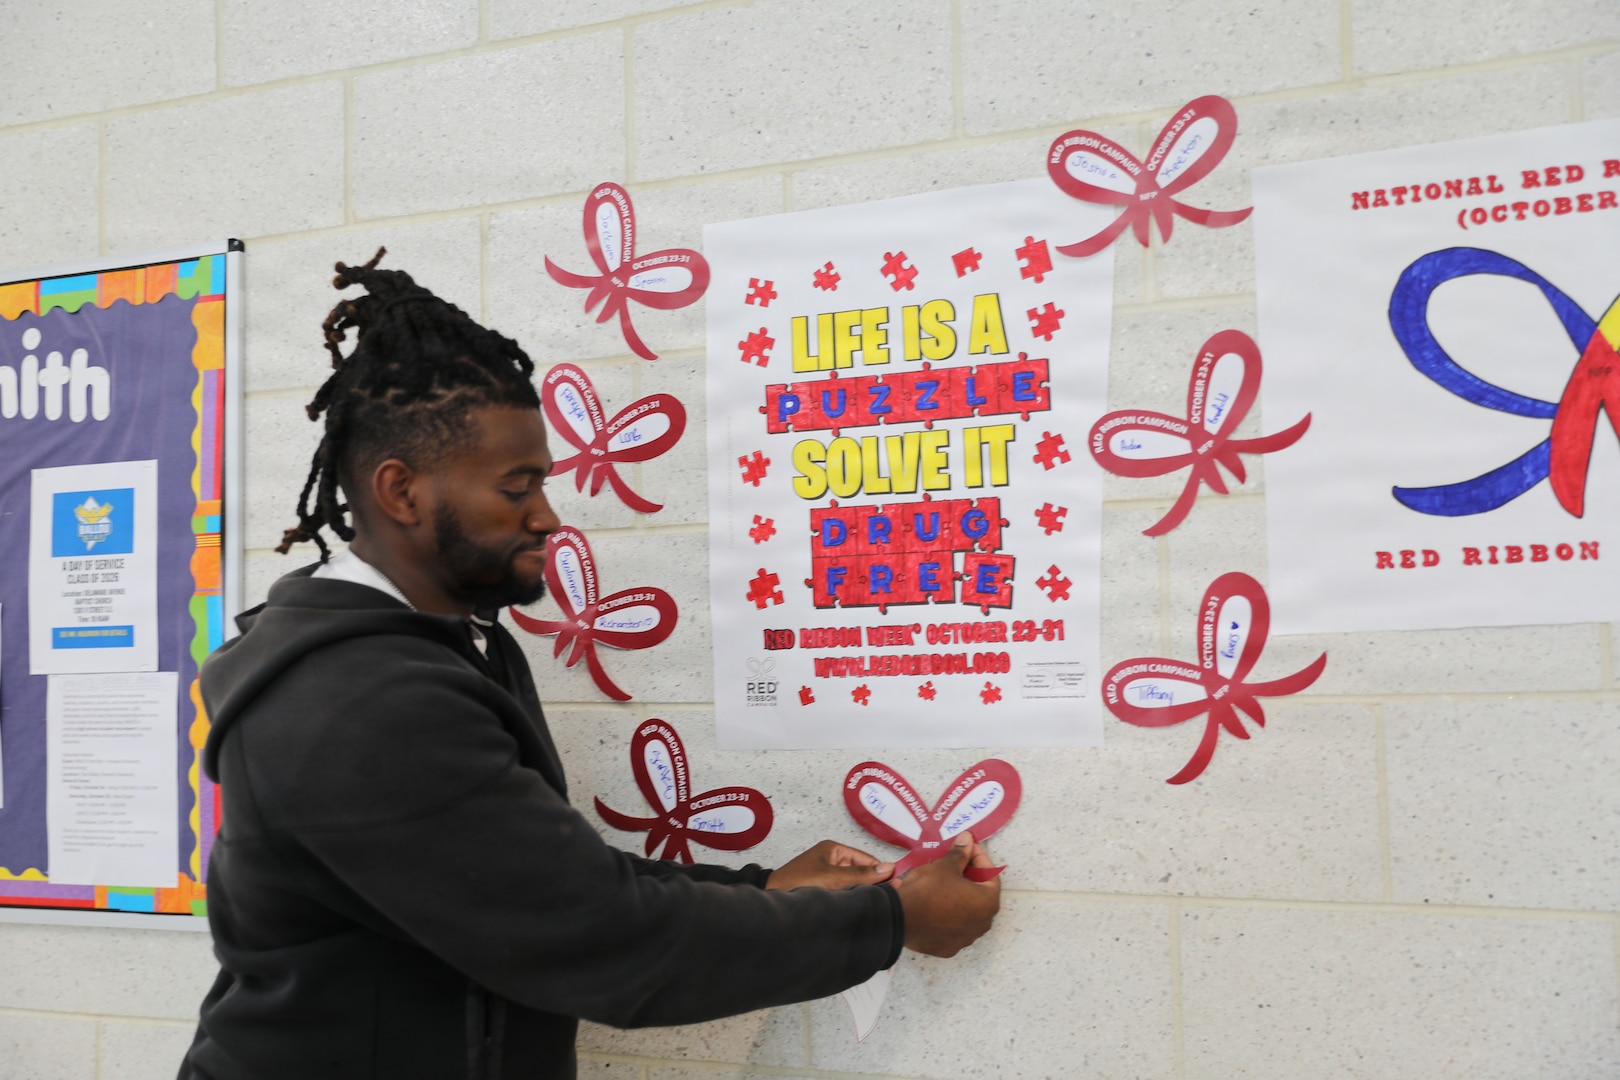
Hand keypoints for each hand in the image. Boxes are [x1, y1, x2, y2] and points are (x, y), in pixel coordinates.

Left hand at [766, 840, 895, 890]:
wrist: (773, 899)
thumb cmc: (798, 883)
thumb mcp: (833, 877)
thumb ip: (861, 874)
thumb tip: (889, 868)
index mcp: (833, 849)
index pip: (865, 859)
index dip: (880, 870)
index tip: (896, 883)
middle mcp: (831, 860)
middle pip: (860, 871)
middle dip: (873, 883)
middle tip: (891, 897)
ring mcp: (827, 875)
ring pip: (853, 883)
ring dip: (862, 892)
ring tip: (879, 903)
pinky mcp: (823, 889)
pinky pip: (844, 892)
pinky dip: (852, 898)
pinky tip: (861, 906)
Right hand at [889, 832, 999, 956]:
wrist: (900, 918)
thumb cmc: (928, 889)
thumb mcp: (945, 866)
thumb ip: (960, 853)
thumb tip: (967, 839)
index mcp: (988, 903)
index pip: (990, 875)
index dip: (979, 858)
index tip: (967, 848)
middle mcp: (982, 924)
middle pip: (980, 895)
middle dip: (969, 878)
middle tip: (955, 864)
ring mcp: (965, 939)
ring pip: (966, 913)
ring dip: (958, 897)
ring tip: (942, 883)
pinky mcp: (948, 948)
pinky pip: (952, 927)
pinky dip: (947, 915)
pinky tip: (934, 904)